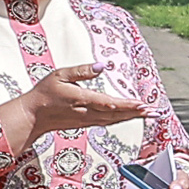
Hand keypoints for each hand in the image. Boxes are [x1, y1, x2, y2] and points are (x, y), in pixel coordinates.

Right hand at [18, 63, 143, 136]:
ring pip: (115, 119)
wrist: (33, 116)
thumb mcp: (60, 75)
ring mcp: (87, 120)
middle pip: (117, 114)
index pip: (108, 103)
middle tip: (155, 111)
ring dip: (133, 116)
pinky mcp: (86, 123)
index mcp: (81, 99)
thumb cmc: (44, 94)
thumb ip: (82, 71)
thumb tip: (102, 65)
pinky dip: (122, 119)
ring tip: (149, 114)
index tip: (142, 104)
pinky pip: (108, 122)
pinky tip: (130, 116)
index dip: (127, 105)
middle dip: (137, 112)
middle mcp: (86, 112)